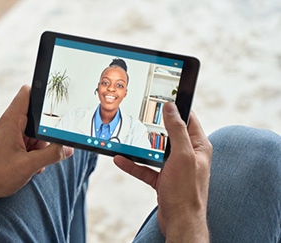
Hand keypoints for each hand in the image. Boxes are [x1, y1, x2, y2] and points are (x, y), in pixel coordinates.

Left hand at [0, 85, 73, 200]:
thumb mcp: (29, 165)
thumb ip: (52, 154)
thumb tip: (68, 147)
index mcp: (12, 120)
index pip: (27, 92)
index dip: (42, 92)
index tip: (57, 103)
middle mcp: (10, 123)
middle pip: (37, 116)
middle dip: (45, 132)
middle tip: (44, 147)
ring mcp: (10, 133)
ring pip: (35, 132)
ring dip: (40, 146)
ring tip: (34, 162)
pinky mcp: (11, 144)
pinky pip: (29, 142)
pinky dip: (34, 153)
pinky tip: (32, 166)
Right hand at [114, 103, 211, 240]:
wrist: (180, 222)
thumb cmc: (186, 191)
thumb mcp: (182, 155)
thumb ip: (177, 130)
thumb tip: (171, 107)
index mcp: (199, 146)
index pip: (189, 119)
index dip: (177, 107)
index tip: (163, 97)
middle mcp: (188, 155)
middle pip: (169, 134)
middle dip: (154, 125)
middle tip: (141, 114)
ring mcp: (175, 168)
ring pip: (155, 151)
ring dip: (140, 146)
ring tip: (127, 137)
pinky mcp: (163, 180)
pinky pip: (146, 168)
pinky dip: (133, 164)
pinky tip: (120, 160)